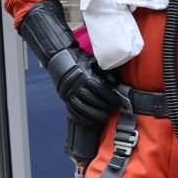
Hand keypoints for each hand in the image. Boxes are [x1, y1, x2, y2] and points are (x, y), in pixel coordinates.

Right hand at [16, 0, 116, 125]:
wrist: (60, 57)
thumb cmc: (80, 59)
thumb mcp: (95, 63)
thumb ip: (106, 74)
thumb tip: (117, 85)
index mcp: (86, 76)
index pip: (101, 90)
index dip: (110, 97)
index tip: (117, 101)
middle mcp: (77, 85)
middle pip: (93, 100)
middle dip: (104, 107)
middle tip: (112, 109)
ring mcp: (69, 92)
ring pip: (82, 108)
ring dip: (94, 114)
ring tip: (103, 117)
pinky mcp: (64, 97)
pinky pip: (73, 110)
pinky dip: (81, 117)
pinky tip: (89, 120)